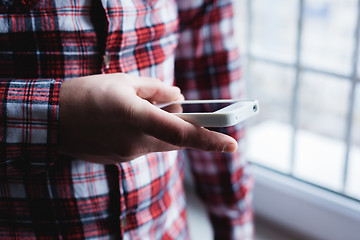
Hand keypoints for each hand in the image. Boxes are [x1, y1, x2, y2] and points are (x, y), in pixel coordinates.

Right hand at [58, 73, 237, 163]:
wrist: (51, 117)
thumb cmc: (87, 93)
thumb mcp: (125, 82)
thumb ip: (158, 90)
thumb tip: (180, 99)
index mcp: (136, 117)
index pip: (181, 132)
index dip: (209, 139)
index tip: (232, 144)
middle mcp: (134, 142)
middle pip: (175, 139)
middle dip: (183, 127)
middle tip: (179, 111)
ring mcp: (126, 155)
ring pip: (159, 144)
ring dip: (161, 129)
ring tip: (140, 110)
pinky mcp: (119, 160)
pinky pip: (142, 148)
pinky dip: (145, 136)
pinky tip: (127, 123)